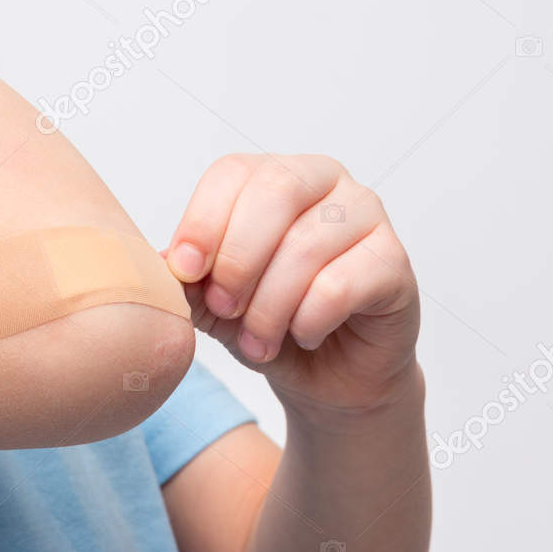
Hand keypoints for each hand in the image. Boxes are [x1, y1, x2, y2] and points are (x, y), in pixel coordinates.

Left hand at [161, 154, 420, 417]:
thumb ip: (190, 279)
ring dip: (269, 306)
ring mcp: (367, 215)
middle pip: (275, 191)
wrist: (329, 378)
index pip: (233, 173)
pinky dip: (308, 320)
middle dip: (237, 258)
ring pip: (307, 245)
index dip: (202, 220)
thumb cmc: (270, 324)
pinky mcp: (394, 262)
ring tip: (256, 343)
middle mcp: (325, 181)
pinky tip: (303, 336)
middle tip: (223, 308)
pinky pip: (342, 284)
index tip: (182, 270)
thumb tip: (158, 262)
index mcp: (274, 176)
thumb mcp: (214, 303)